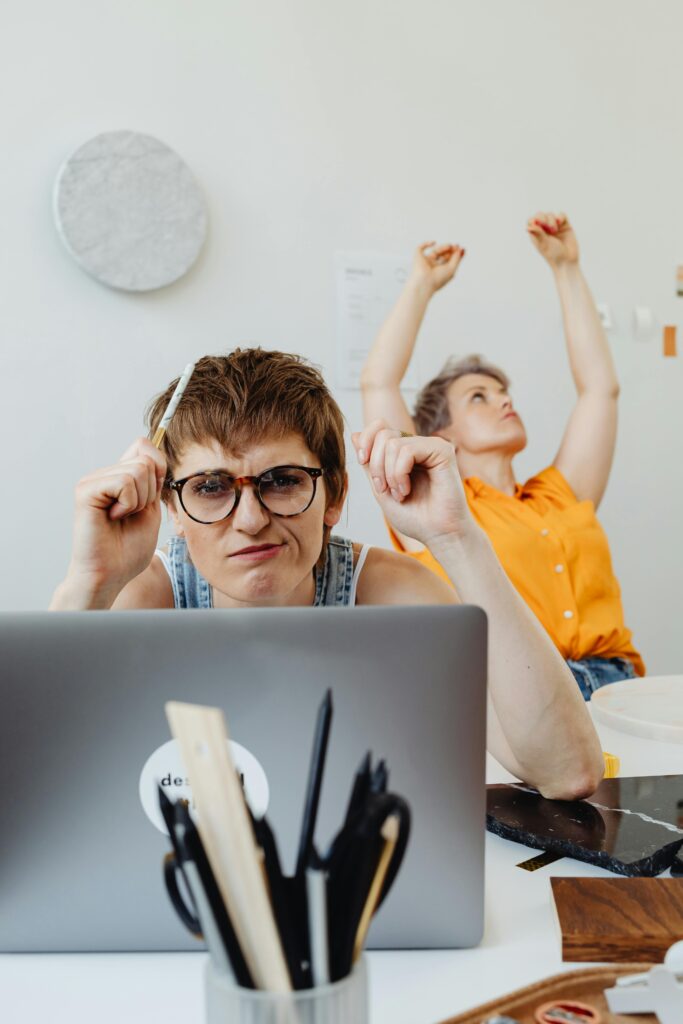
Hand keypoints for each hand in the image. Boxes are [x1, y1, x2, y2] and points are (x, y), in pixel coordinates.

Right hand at [64, 437, 166, 602]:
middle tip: (131, 514)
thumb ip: (153, 479)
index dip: (158, 471)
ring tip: (121, 518)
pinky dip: (128, 504)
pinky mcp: (86, 490)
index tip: (149, 500)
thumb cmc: (127, 549)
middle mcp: (103, 474)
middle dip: (150, 492)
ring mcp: (93, 480)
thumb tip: (153, 450)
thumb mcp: (151, 508)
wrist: (109, 575)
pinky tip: (112, 518)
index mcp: (119, 477)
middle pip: (146, 459)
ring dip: (139, 501)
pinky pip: (124, 482)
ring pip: (139, 470)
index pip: (145, 447)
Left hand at [352, 420, 474, 547]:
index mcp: (405, 452)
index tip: (361, 461)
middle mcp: (419, 445)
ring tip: (400, 494)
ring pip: (392, 442)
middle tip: (384, 489)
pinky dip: (400, 472)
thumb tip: (355, 434)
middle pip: (383, 433)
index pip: (379, 427)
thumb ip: (369, 463)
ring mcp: (431, 446)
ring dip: (388, 473)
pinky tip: (406, 490)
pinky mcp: (442, 450)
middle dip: (375, 464)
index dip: (366, 441)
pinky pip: (407, 450)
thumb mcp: (380, 489)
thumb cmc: (414, 518)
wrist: (439, 535)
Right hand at [411, 240, 464, 294]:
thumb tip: (460, 249)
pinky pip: (420, 248)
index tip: (462, 249)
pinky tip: (434, 242)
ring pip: (435, 251)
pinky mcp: (418, 257)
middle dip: (450, 250)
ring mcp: (425, 262)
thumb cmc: (438, 279)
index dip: (455, 254)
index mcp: (441, 271)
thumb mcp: (452, 268)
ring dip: (443, 247)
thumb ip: (457, 258)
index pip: (449, 261)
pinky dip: (426, 243)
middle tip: (456, 246)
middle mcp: (433, 267)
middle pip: (443, 255)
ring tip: (449, 246)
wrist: (424, 283)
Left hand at [527, 211, 578, 265]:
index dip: (535, 219)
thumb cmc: (553, 255)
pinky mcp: (565, 225)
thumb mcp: (544, 244)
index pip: (531, 220)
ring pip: (550, 214)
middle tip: (548, 229)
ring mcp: (554, 227)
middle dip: (544, 219)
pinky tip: (560, 224)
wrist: (567, 260)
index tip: (539, 225)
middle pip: (540, 215)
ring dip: (552, 220)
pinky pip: (561, 215)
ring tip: (555, 231)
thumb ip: (537, 234)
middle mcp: (544, 230)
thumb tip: (528, 227)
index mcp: (536, 234)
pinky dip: (560, 217)